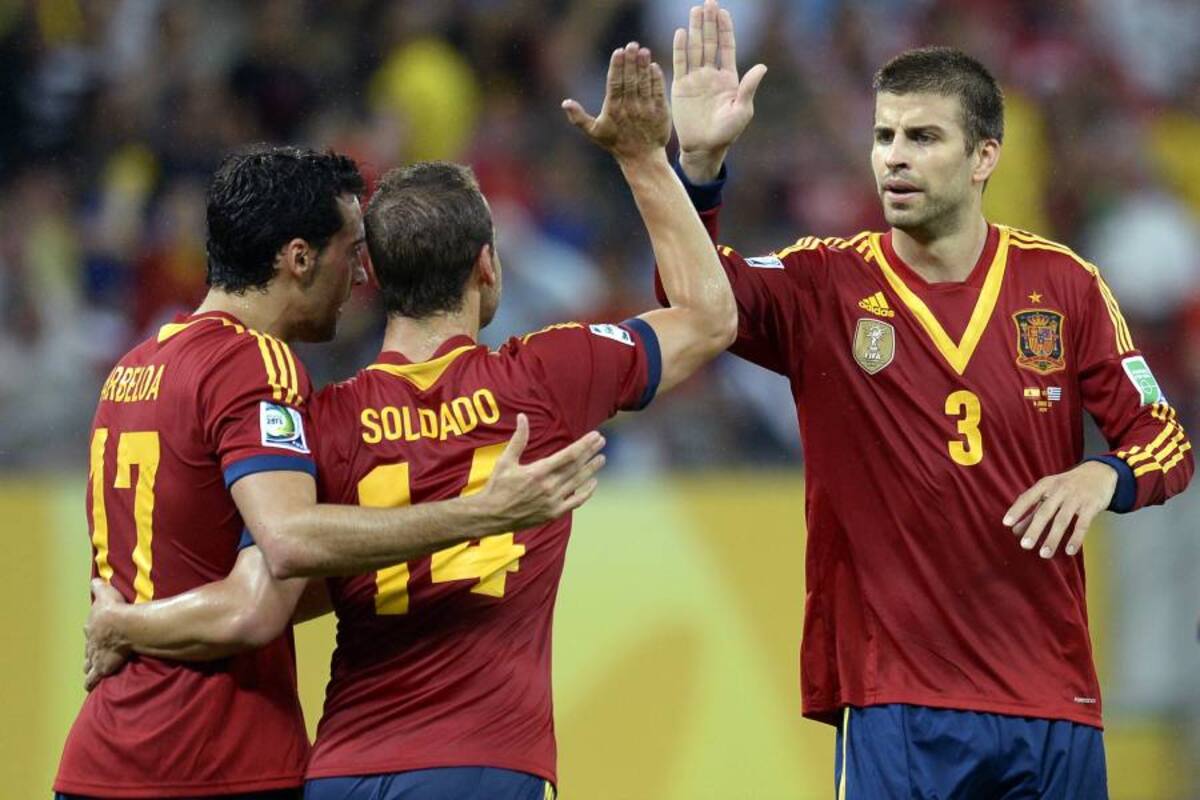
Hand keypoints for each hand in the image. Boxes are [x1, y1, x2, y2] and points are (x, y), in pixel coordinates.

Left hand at [84, 578, 131, 690]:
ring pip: (89, 663)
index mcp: (92, 625)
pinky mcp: (102, 667)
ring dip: (90, 666)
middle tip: (96, 651)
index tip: (99, 632)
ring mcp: (95, 656)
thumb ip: (99, 587)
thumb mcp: (105, 593)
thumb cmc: (115, 609)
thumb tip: (94, 580)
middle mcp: (91, 642)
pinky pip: (93, 678)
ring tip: (91, 669)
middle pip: (89, 647)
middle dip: (92, 649)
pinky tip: (89, 687)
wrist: (123, 625)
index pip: (91, 629)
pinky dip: (91, 682)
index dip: (95, 631)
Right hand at [480, 413, 605, 528]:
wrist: (491, 515)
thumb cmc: (497, 487)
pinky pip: (575, 502)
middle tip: (602, 441)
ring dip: (591, 469)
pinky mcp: (553, 513)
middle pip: (577, 466)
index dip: (584, 444)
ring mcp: (553, 501)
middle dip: (591, 452)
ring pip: (578, 482)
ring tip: (602, 458)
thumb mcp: (505, 460)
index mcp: (538, 471)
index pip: (569, 455)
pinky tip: (593, 483)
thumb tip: (522, 417)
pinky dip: (586, 492)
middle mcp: (549, 486)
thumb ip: (518, 439)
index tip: (595, 436)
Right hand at [562, 42, 670, 161]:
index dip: (617, 67)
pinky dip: (657, 79)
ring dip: (644, 66)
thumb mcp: (595, 133)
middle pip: (630, 80)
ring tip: (643, 51)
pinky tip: (654, 66)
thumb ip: (579, 118)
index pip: (615, 84)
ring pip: (644, 84)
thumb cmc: (616, 143)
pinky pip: (658, 92)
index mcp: (614, 110)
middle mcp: (630, 108)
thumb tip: (564, 103)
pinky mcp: (660, 112)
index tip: (618, 51)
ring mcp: (646, 110)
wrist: (642, 159)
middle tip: (632, 45)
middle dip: (631, 61)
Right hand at [672, 0, 766, 181]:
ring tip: (695, 11)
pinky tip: (681, 33)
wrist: (704, 148)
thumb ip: (749, 88)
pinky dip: (680, 48)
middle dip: (710, 22)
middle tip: (708, 2)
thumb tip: (762, 67)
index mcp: (729, 78)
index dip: (725, 29)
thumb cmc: (727, 133)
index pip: (726, 47)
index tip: (723, 11)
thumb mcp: (742, 111)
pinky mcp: (680, 87)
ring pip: (695, 48)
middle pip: (710, 42)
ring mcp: (695, 79)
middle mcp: (711, 74)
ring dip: (695, 29)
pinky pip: (680, 63)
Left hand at [1002, 461, 1117, 558]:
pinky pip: (1082, 524)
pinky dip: (1076, 538)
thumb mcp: (1049, 492)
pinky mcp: (1091, 506)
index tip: (1006, 523)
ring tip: (1044, 554)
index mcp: (1045, 485)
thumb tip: (1015, 531)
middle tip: (1025, 546)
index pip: (1027, 497)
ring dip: (1053, 538)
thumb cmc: (1068, 486)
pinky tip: (1069, 551)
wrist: (1100, 473)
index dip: (1017, 510)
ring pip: (1062, 520)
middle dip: (1034, 529)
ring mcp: (1076, 498)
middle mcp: (1059, 490)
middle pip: (1044, 512)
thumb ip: (1033, 510)